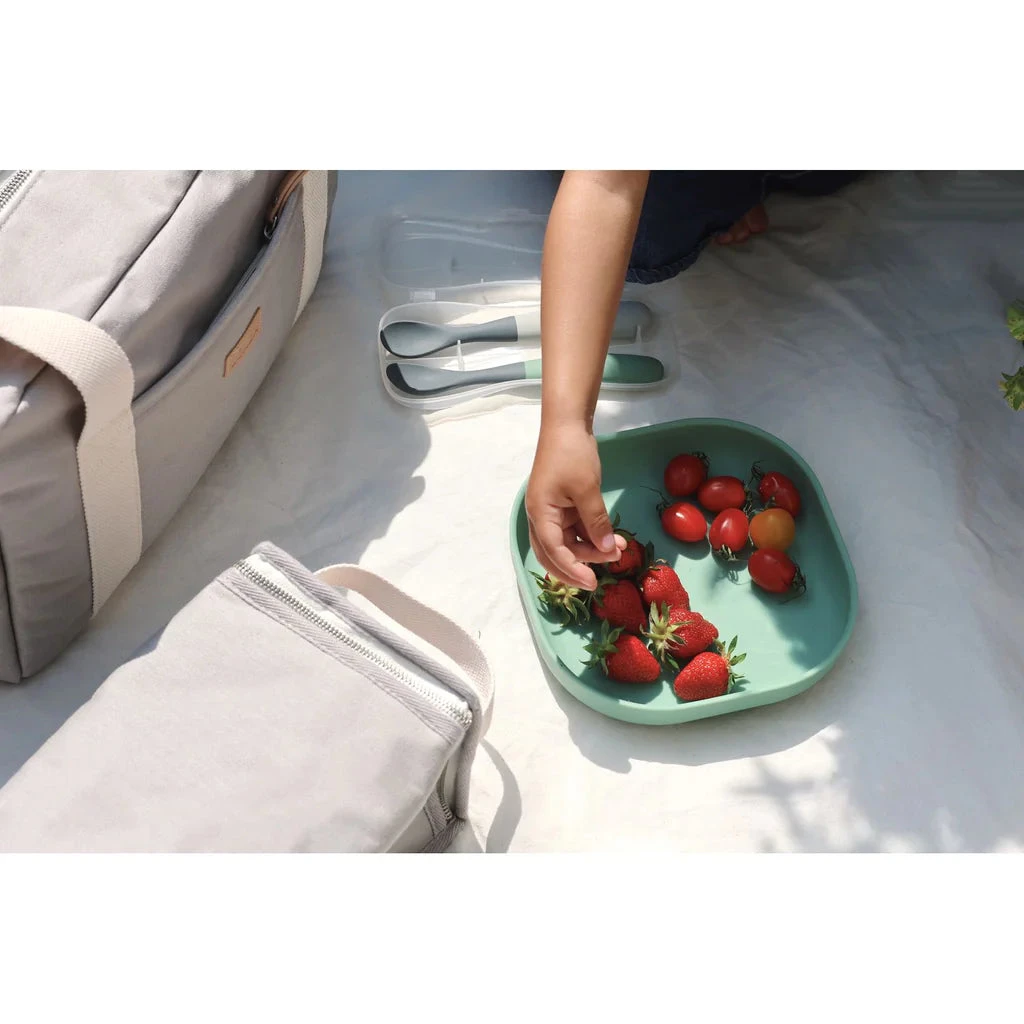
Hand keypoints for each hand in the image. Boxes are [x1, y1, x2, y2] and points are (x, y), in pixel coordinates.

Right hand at [526, 421, 625, 590]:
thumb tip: (606, 551)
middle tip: (601, 578)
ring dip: (591, 550)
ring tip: (619, 550)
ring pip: (568, 543)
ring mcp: (552, 512)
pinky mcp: (564, 507)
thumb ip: (596, 522)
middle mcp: (541, 517)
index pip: (553, 551)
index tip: (591, 583)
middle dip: (577, 567)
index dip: (572, 570)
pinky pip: (577, 530)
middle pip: (554, 554)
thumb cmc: (572, 455)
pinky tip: (613, 540)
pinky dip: (593, 536)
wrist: (567, 425)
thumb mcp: (587, 489)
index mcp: (540, 514)